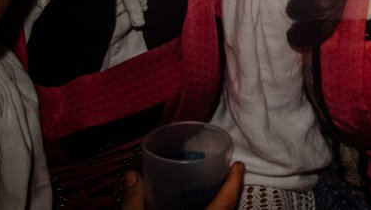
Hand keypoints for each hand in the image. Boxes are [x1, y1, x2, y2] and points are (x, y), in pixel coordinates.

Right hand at [120, 161, 244, 209]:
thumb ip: (134, 202)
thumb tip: (131, 174)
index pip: (226, 202)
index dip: (235, 183)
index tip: (239, 165)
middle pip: (228, 208)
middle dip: (229, 191)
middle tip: (227, 172)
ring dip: (221, 203)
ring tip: (214, 187)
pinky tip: (199, 207)